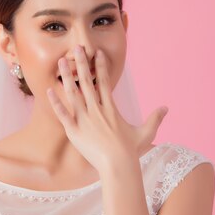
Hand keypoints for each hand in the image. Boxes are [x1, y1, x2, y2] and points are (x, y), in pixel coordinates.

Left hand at [46, 45, 168, 171]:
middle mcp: (96, 110)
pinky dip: (55, 102)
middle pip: (86, 82)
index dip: (100, 67)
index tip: (97, 54)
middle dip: (81, 64)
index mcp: (111, 108)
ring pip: (73, 94)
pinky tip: (48, 90)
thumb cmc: (131, 151)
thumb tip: (166, 108)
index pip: (104, 82)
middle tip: (76, 48)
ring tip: (61, 62)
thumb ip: (155, 118)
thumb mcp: (146, 133)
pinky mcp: (74, 131)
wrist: (117, 166)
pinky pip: (62, 114)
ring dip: (66, 77)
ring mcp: (84, 120)